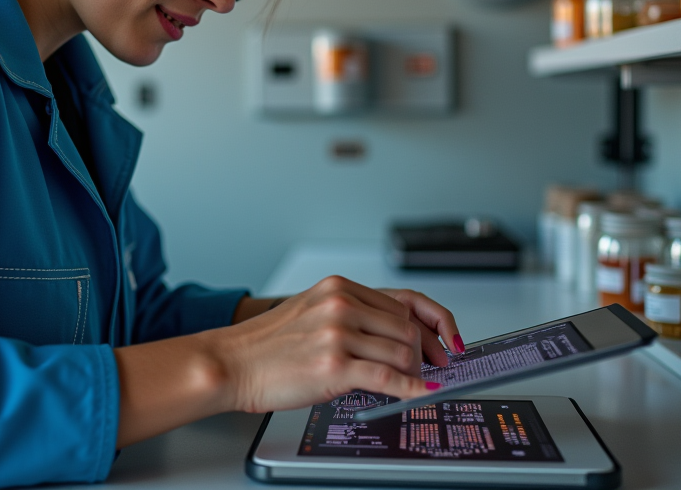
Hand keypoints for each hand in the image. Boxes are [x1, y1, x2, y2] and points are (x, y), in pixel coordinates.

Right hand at [200, 275, 459, 413]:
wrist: (232, 363)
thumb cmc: (267, 345)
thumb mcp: (312, 312)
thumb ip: (352, 315)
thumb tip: (396, 335)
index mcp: (338, 288)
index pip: (404, 301)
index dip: (434, 323)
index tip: (447, 340)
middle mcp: (341, 304)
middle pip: (408, 327)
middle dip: (425, 353)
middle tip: (430, 369)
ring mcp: (338, 334)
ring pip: (403, 352)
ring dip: (413, 373)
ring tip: (407, 384)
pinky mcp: (335, 365)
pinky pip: (389, 378)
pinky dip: (411, 388)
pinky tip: (419, 393)